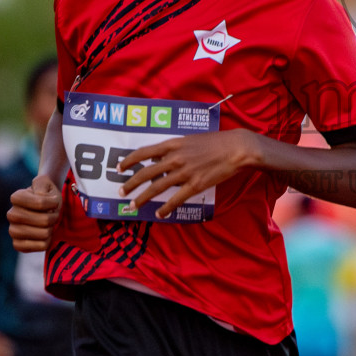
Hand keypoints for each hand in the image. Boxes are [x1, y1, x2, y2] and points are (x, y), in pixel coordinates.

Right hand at [8, 176, 59, 252]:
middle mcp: (11, 214)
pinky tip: (44, 235)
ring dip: (52, 229)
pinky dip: (48, 240)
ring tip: (49, 224)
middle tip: (53, 214)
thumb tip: (38, 196)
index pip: (41, 203)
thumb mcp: (46, 184)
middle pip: (44, 220)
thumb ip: (41, 184)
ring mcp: (13, 231)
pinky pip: (41, 246)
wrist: (45, 209)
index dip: (52, 203)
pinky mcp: (18, 245)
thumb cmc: (47, 195)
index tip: (52, 201)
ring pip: (43, 234)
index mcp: (16, 197)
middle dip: (54, 217)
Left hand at [118, 130, 263, 218]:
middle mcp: (175, 158)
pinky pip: (176, 199)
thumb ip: (175, 150)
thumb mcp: (190, 140)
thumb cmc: (215, 142)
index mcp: (173, 145)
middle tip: (121, 192)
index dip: (129, 161)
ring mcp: (184, 173)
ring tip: (133, 206)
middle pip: (145, 173)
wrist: (236, 148)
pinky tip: (160, 214)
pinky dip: (166, 208)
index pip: (143, 152)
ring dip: (142, 198)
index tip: (119, 168)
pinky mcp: (195, 185)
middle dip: (130, 184)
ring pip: (156, 188)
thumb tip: (160, 161)